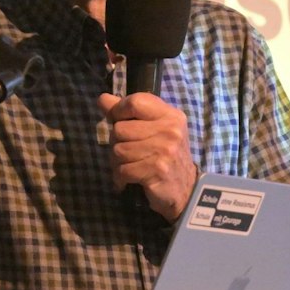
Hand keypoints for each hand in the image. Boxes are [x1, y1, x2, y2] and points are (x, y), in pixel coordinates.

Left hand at [97, 91, 195, 220]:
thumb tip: (103, 99)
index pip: (135, 102)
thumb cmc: (166, 156)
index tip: (118, 121)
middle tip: (128, 152)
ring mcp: (164, 150)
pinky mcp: (157, 170)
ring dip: (117, 162)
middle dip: (117, 142)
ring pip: (118, 150)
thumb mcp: (154, 129)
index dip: (119, 111)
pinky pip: (122, 170)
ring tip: (130, 165)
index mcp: (170, 115)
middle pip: (120, 129)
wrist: (186, 190)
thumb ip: (128, 113)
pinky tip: (128, 179)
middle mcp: (170, 130)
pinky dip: (120, 177)